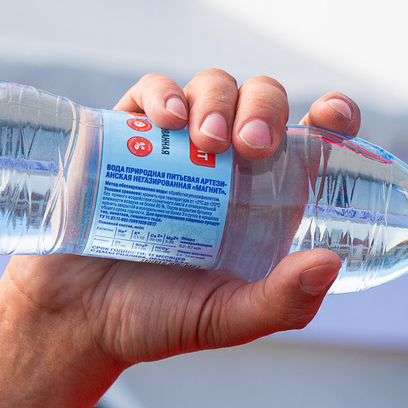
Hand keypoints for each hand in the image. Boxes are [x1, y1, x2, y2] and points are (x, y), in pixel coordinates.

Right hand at [0, 73, 365, 376]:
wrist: (74, 318)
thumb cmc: (157, 320)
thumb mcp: (228, 319)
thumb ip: (284, 301)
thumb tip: (330, 264)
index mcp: (266, 199)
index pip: (312, 142)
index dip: (332, 117)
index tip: (334, 115)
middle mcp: (227, 165)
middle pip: (262, 102)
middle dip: (265, 108)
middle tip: (251, 146)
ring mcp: (176, 146)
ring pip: (213, 87)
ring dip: (218, 99)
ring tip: (205, 140)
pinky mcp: (126, 136)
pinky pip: (152, 93)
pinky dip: (164, 94)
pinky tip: (166, 120)